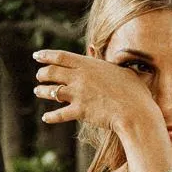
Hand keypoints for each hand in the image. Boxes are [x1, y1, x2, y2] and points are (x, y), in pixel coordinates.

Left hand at [32, 50, 156, 133]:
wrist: (135, 112)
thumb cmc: (135, 92)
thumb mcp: (124, 71)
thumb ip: (112, 62)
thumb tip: (108, 54)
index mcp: (89, 65)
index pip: (62, 56)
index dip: (47, 55)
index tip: (36, 56)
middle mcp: (80, 78)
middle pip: (52, 72)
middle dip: (43, 73)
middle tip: (39, 75)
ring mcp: (78, 95)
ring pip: (52, 91)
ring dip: (42, 91)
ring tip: (38, 91)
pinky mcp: (79, 111)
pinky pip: (59, 114)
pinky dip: (51, 116)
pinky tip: (46, 118)